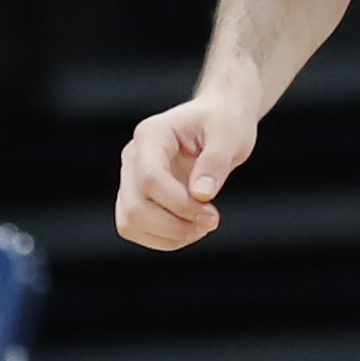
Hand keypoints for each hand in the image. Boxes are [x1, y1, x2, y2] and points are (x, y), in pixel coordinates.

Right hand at [115, 92, 257, 250]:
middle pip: (136, 207)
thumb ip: (215, 161)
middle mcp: (133, 155)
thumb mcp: (230, 134)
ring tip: (202, 225)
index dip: (180, 204)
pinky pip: (136, 229)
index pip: (151, 179)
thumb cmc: (224, 123)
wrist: (217, 121)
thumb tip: (201, 194)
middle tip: (212, 221)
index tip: (213, 214)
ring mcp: (130, 177)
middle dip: (176, 225)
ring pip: (130, 223)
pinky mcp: (135, 196)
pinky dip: (163, 239)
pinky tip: (191, 227)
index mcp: (151, 134)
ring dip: (168, 236)